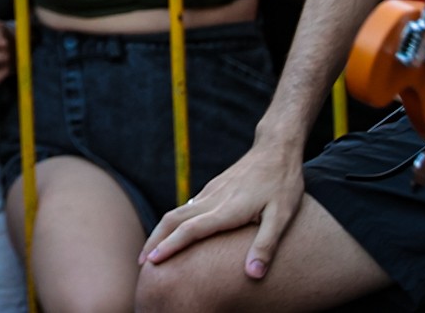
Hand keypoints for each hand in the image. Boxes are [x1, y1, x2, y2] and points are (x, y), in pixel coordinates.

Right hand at [142, 138, 305, 277]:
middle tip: (141, 262)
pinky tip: (174, 231)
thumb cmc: (282, 184)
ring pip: (177, 212)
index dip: (170, 246)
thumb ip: (265, 245)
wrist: (275, 149)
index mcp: (227, 209)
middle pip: (173, 220)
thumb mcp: (282, 217)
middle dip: (155, 240)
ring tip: (153, 251)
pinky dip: (174, 222)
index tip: (152, 260)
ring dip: (161, 231)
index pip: (190, 229)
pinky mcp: (212, 188)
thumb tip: (253, 275)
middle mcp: (212, 200)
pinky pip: (186, 206)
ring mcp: (210, 192)